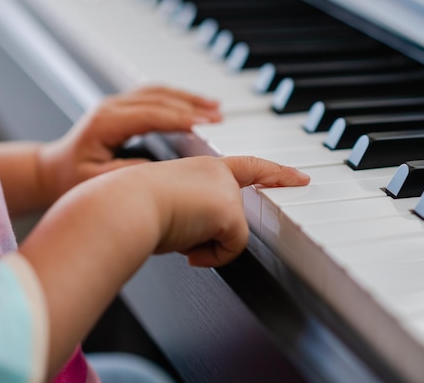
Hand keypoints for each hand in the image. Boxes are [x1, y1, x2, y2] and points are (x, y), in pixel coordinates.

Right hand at [20, 154, 308, 378]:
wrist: (122, 206)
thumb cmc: (133, 208)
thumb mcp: (170, 209)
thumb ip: (194, 215)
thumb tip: (199, 243)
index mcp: (204, 167)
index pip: (249, 167)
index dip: (277, 173)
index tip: (301, 178)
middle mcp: (219, 171)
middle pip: (235, 213)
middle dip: (217, 230)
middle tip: (186, 229)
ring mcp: (226, 188)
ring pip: (231, 232)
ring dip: (204, 243)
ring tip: (175, 233)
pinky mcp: (229, 208)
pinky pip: (232, 247)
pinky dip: (211, 255)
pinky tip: (188, 249)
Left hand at [39, 86, 220, 203]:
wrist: (52, 170)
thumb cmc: (70, 178)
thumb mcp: (97, 181)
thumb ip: (128, 171)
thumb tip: (161, 166)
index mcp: (106, 122)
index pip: (152, 114)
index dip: (182, 117)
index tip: (207, 122)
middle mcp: (112, 107)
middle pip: (159, 98)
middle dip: (192, 105)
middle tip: (218, 115)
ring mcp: (117, 104)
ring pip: (159, 92)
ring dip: (188, 97)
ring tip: (215, 106)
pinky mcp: (123, 107)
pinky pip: (155, 96)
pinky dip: (178, 98)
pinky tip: (194, 105)